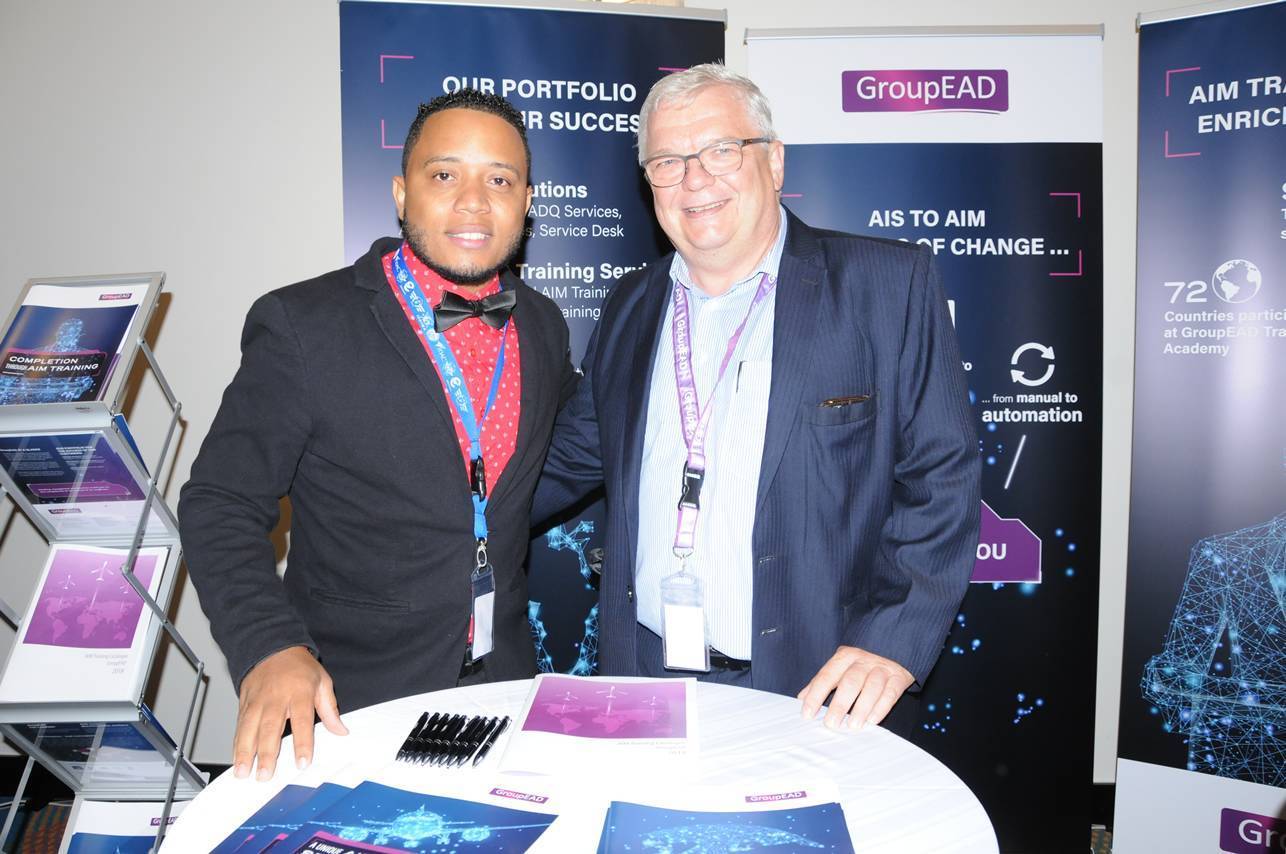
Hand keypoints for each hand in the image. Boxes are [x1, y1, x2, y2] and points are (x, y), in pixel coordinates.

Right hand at [233, 646, 347, 779]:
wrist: (273, 647)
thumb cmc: (299, 667)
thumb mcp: (322, 682)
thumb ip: (330, 709)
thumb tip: (341, 731)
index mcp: (299, 693)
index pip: (302, 722)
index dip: (303, 743)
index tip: (303, 763)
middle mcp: (276, 698)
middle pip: (271, 728)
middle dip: (267, 754)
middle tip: (265, 775)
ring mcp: (257, 701)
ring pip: (249, 729)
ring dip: (245, 752)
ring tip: (243, 772)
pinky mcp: (244, 703)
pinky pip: (239, 725)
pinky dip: (236, 743)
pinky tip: (236, 758)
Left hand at [797, 645, 914, 730]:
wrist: (893, 649)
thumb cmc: (859, 666)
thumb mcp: (839, 669)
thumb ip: (821, 683)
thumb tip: (801, 698)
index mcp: (844, 657)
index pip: (826, 676)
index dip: (815, 695)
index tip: (807, 714)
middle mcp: (863, 660)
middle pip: (850, 681)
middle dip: (840, 704)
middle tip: (831, 724)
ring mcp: (882, 668)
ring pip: (871, 687)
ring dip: (861, 708)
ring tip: (853, 725)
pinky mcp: (898, 677)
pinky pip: (890, 693)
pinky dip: (881, 707)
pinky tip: (872, 721)